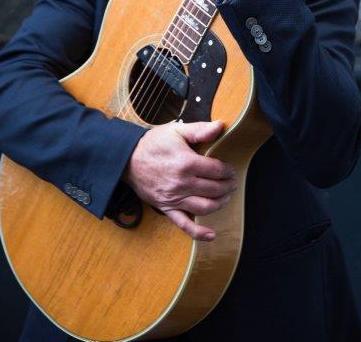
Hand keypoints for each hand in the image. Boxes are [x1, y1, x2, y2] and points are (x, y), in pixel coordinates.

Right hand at [123, 120, 236, 240]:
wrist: (127, 159)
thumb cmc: (153, 143)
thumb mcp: (176, 130)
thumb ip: (200, 130)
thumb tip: (220, 126)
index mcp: (186, 163)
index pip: (216, 170)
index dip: (228, 171)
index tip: (231, 170)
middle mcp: (182, 183)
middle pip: (214, 189)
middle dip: (227, 186)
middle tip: (232, 182)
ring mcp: (174, 198)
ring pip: (204, 207)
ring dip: (219, 203)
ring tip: (226, 197)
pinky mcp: (166, 208)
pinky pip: (184, 224)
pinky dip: (198, 232)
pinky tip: (211, 234)